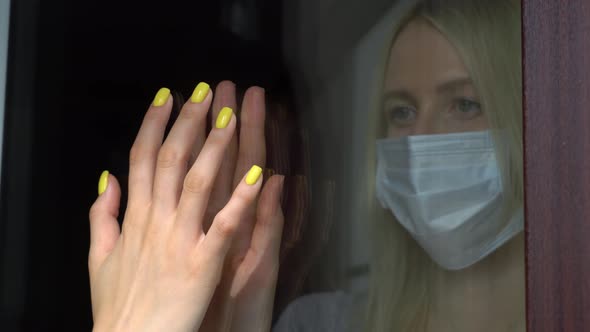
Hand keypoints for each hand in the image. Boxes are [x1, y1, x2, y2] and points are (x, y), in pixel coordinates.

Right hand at [88, 83, 282, 331]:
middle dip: (189, 121)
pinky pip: (225, 225)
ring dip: (216, 146)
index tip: (168, 95)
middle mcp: (157, 220)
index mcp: (136, 217)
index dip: (154, 123)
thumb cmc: (117, 305)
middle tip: (207, 89)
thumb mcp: (98, 257)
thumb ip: (103, 215)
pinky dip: (241, 199)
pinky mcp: (204, 262)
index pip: (143, 158)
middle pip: (171, 159)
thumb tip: (106, 179)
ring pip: (199, 182)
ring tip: (233, 115)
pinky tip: (259, 175)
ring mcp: (181, 239)